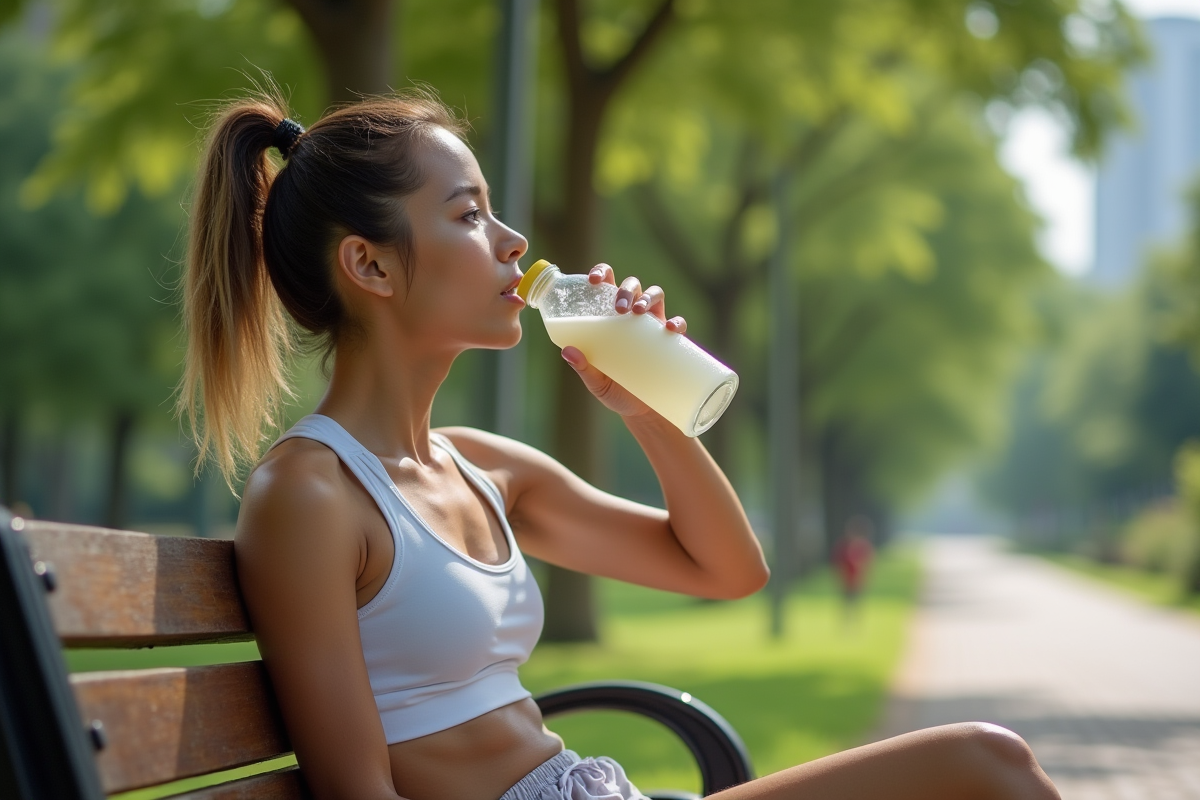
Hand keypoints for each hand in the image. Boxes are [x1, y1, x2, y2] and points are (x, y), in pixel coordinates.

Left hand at [562, 264, 687, 418]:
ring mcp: (652, 325)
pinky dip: (676, 322)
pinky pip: (678, 323)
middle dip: (626, 290)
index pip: (606, 283)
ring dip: (648, 297)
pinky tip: (670, 329)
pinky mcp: (670, 341)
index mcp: (610, 316)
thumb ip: (583, 368)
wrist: (643, 413)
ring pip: (655, 295)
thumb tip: (568, 351)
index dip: (601, 272)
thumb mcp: (597, 382)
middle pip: (632, 286)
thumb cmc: (616, 391)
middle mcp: (632, 315)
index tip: (594, 281)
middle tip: (619, 308)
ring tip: (639, 312)